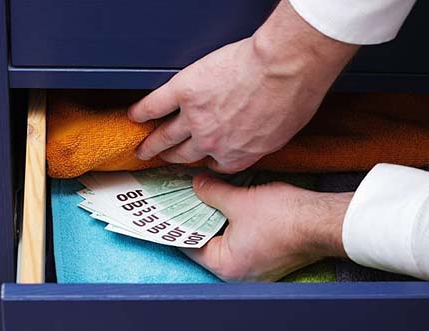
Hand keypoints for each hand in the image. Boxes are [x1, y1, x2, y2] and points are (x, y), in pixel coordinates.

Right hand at [128, 0, 357, 173]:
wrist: (285, 69)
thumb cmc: (294, 96)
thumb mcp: (284, 133)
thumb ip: (263, 141)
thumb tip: (258, 136)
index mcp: (236, 154)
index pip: (214, 165)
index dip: (205, 162)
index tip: (199, 161)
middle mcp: (211, 142)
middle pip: (184, 154)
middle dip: (171, 158)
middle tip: (160, 158)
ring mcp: (195, 118)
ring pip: (166, 135)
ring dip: (152, 143)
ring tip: (143, 147)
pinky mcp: (185, 91)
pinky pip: (156, 105)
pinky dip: (142, 111)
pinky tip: (134, 116)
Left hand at [183, 174, 351, 281]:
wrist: (326, 221)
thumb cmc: (283, 217)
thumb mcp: (238, 200)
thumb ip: (211, 193)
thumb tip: (196, 185)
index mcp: (224, 266)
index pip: (189, 244)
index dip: (177, 223)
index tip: (167, 207)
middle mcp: (238, 274)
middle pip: (207, 244)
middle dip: (197, 220)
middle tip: (183, 198)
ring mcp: (255, 269)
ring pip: (225, 242)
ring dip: (217, 221)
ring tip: (204, 198)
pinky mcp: (270, 260)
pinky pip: (243, 243)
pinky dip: (234, 226)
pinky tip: (229, 206)